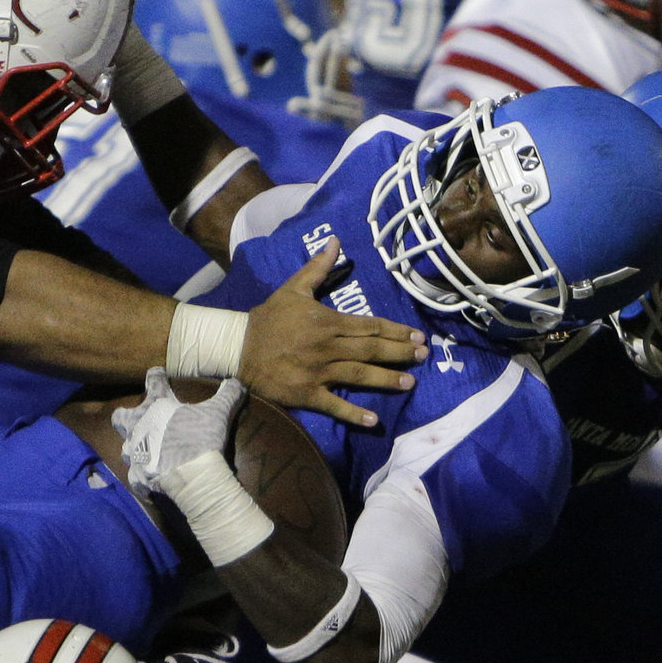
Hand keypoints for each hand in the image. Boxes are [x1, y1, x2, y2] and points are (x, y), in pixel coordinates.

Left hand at [113, 368, 242, 499]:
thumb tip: (237, 382)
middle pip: (120, 417)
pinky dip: (141, 478)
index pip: (153, 381)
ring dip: (134, 448)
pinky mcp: (138, 475)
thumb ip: (227, 394)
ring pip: (125, 448)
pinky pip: (135, 478)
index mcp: (155, 406)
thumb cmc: (201, 437)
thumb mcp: (218, 412)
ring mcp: (135, 453)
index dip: (156, 375)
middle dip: (125, 416)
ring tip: (145, 450)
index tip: (158, 372)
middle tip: (137, 417)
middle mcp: (138, 427)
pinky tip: (148, 479)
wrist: (192, 474)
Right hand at [237, 242, 422, 429]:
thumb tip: (335, 241)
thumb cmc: (268, 318)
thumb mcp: (293, 288)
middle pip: (371, 350)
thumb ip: (318, 267)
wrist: (238, 347)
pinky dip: (353, 414)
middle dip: (400, 353)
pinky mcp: (306, 393)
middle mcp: (328, 347)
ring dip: (386, 380)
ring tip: (409, 383)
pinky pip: (334, 405)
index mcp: (328, 322)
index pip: (371, 326)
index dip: (397, 331)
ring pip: (359, 376)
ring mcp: (318, 372)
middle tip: (424, 356)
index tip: (418, 336)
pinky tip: (374, 421)